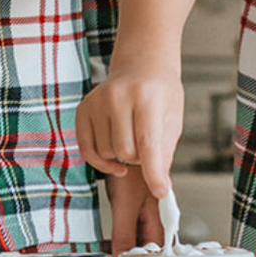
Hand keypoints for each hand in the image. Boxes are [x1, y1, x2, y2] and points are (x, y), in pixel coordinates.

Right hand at [75, 68, 183, 197]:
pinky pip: (87, 149)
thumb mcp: (172, 120)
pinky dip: (101, 159)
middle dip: (138, 158)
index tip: (160, 192)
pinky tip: (114, 155)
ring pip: (107, 152)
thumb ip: (163, 154)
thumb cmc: (160, 93)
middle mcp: (118, 96)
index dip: (154, 173)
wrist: (142, 65)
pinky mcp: (83, 108)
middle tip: (146, 145)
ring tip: (131, 136)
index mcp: (147, 97)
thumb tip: (160, 188)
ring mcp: (97, 100)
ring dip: (121, 155)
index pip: (148, 144)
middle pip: (125, 152)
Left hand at [106, 168, 163, 254]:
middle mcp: (155, 214)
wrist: (122, 143)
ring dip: (124, 248)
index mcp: (160, 217)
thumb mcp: (124, 204)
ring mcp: (145, 208)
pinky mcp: (134, 203)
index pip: (156, 251)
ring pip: (137, 236)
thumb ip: (125, 233)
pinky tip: (109, 240)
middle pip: (147, 245)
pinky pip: (129, 226)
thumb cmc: (129, 168)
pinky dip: (120, 236)